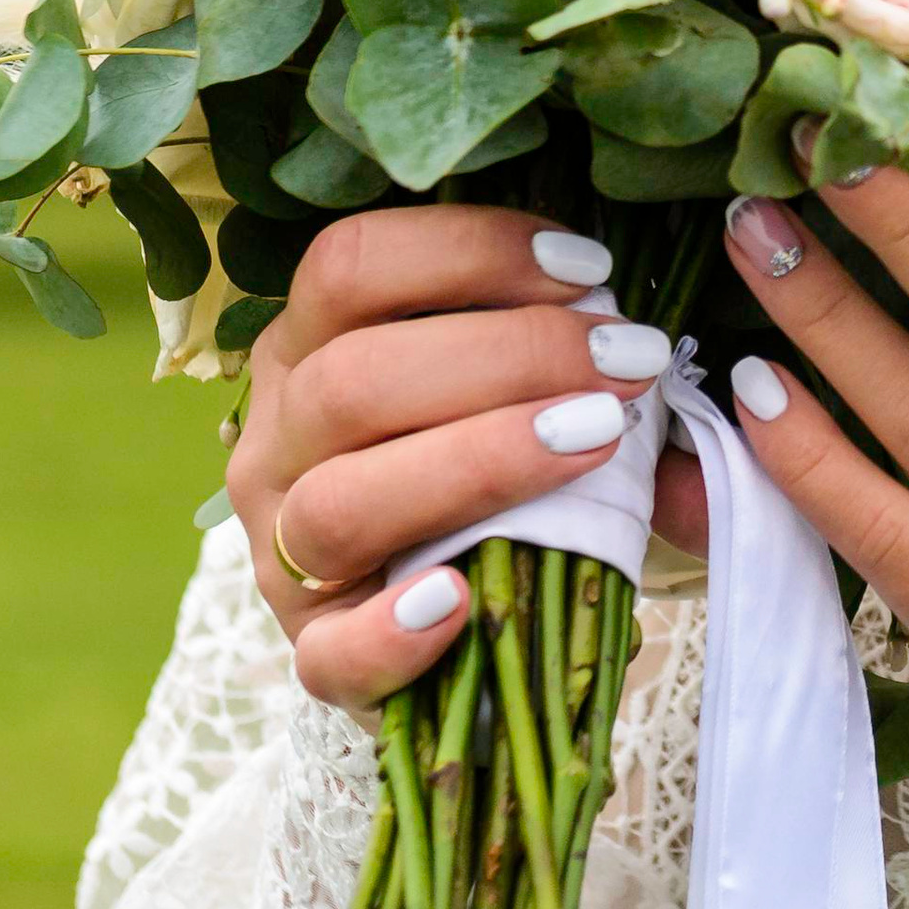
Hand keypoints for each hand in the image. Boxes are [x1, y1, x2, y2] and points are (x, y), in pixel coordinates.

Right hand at [224, 206, 676, 712]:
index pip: (347, 266)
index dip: (469, 252)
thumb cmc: (488, 444)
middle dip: (510, 356)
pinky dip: (392, 633)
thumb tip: (615, 296)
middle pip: (353, 379)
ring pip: (339, 503)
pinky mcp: (316, 657)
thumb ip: (525, 320)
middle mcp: (278, 441)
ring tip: (598, 437)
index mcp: (306, 345)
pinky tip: (461, 601)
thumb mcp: (483, 367)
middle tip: (630, 357)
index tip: (591, 267)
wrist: (460, 603)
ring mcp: (283, 555)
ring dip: (479, 462)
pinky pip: (329, 657)